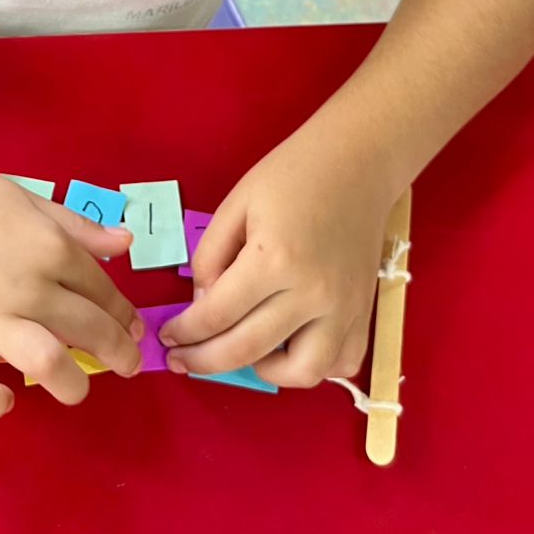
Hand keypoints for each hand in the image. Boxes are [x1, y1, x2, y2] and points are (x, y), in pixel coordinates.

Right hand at [0, 146, 142, 419]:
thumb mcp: (26, 198)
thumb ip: (78, 226)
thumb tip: (126, 244)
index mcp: (50, 248)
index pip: (104, 291)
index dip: (124, 315)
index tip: (130, 329)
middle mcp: (27, 287)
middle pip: (91, 331)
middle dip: (119, 354)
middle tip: (126, 365)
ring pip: (48, 364)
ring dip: (73, 385)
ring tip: (75, 389)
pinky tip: (6, 400)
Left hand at [160, 124, 395, 387]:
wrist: (358, 161)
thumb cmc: (293, 173)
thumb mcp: (236, 204)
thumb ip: (210, 257)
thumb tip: (203, 304)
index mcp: (274, 260)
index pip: (217, 314)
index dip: (185, 331)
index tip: (168, 336)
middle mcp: (312, 294)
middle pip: (247, 350)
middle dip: (204, 360)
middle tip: (183, 359)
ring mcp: (344, 308)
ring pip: (303, 372)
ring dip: (265, 372)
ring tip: (243, 352)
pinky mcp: (365, 311)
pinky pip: (342, 362)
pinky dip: (315, 366)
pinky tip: (290, 347)